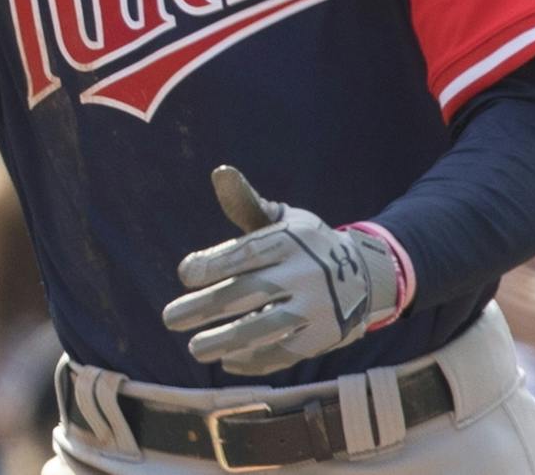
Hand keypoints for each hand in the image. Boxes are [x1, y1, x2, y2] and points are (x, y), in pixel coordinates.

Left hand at [162, 166, 401, 376]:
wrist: (365, 275)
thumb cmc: (305, 244)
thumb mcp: (283, 219)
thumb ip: (248, 203)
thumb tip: (220, 172)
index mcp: (290, 240)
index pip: (247, 252)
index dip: (214, 263)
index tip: (184, 275)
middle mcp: (305, 272)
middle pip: (249, 292)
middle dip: (206, 306)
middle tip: (169, 318)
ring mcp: (317, 307)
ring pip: (266, 327)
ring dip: (226, 340)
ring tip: (194, 349)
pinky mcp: (325, 337)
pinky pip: (286, 352)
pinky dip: (255, 360)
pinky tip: (227, 361)